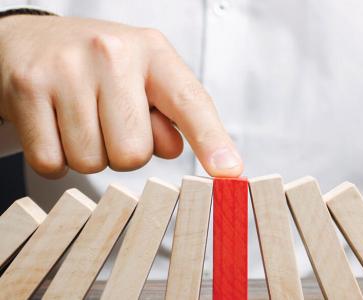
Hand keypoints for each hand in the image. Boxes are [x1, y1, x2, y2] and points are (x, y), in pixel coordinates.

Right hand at [0, 15, 242, 177]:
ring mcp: (66, 70)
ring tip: (82, 119)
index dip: (211, 141)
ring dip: (90, 154)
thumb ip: (171, 116)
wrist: (33, 40)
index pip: (190, 103)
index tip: (229, 172)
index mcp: (153, 52)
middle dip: (124, 152)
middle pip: (134, 154)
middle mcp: (111, 53)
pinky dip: (57, 158)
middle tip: (110, 122)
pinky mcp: (27, 89)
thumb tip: (174, 149)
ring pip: (92, 162)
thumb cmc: (100, 66)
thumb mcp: (146, 78)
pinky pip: (52, 163)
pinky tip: (56, 126)